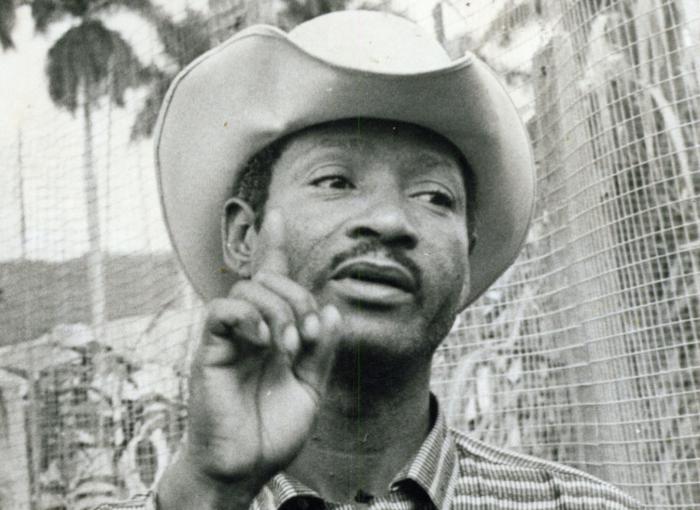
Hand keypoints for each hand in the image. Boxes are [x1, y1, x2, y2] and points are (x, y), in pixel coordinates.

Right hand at [178, 209, 340, 491]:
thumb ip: (321, 351)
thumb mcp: (310, 388)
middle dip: (296, 295)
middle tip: (307, 335)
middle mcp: (248, 329)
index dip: (273, 247)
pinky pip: (223, 310)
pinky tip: (264, 341)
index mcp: (272, 333)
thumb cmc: (272, 430)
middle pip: (267, 279)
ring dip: (278, 310)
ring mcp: (227, 337)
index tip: (277, 215)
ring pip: (247, 289)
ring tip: (288, 346)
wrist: (245, 466)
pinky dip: (250, 317)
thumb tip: (330, 311)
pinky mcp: (208, 349)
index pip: (270, 280)